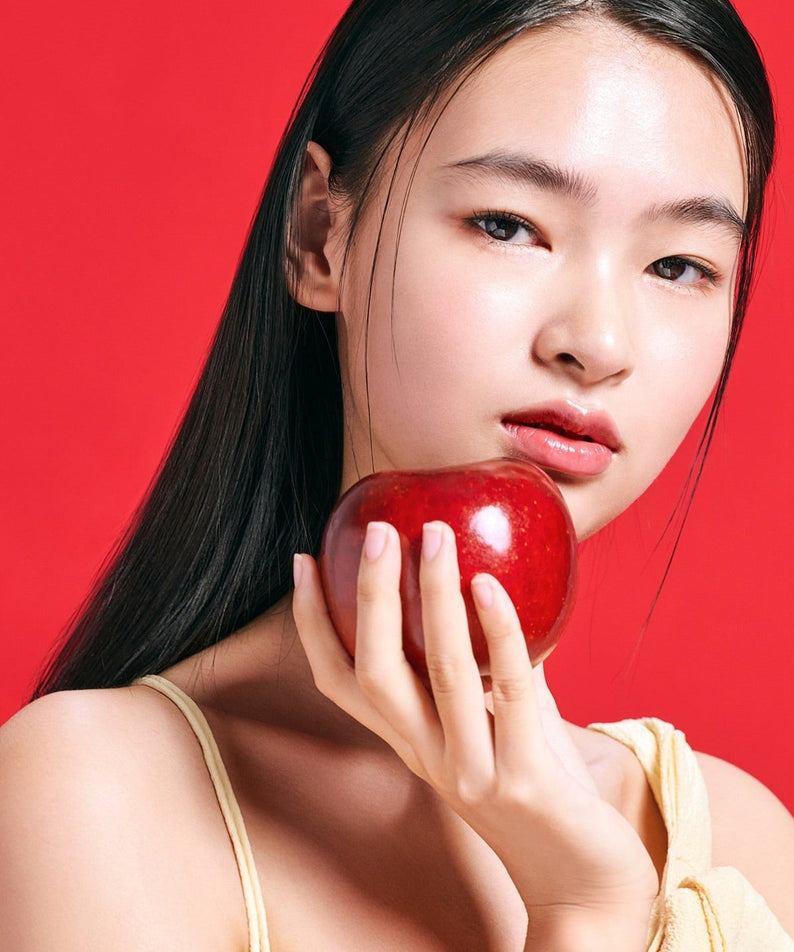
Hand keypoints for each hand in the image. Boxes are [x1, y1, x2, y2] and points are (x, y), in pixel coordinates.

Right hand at [292, 520, 657, 949]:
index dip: (312, 625)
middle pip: (375, 672)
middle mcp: (428, 759)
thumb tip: (495, 594)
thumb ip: (492, 670)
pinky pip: (511, 691)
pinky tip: (493, 586)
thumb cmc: (543, 794)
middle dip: (371, 598)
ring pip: (440, 674)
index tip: (303, 564)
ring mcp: (473, 773)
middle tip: (379, 532)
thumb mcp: (502, 728)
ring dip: (434, 599)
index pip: (340, 683)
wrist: (584, 885)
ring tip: (436, 537)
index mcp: (412, 744)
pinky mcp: (525, 781)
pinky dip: (500, 633)